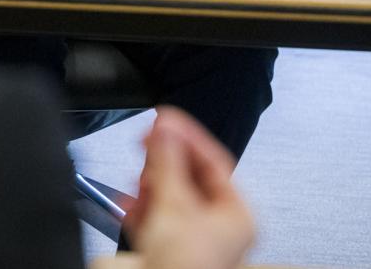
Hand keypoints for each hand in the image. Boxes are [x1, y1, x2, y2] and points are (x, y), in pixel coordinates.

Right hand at [126, 106, 254, 268]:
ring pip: (172, 194)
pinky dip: (144, 204)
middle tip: (147, 140)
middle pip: (190, 176)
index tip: (165, 117)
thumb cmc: (186, 265)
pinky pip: (159, 213)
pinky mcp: (173, 244)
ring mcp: (197, 234)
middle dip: (164, 160)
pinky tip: (133, 199)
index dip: (187, 135)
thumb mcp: (174, 204)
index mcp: (237, 212)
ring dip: (151, 183)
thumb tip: (165, 129)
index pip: (213, 160)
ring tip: (139, 175)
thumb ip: (167, 163)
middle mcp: (221, 223)